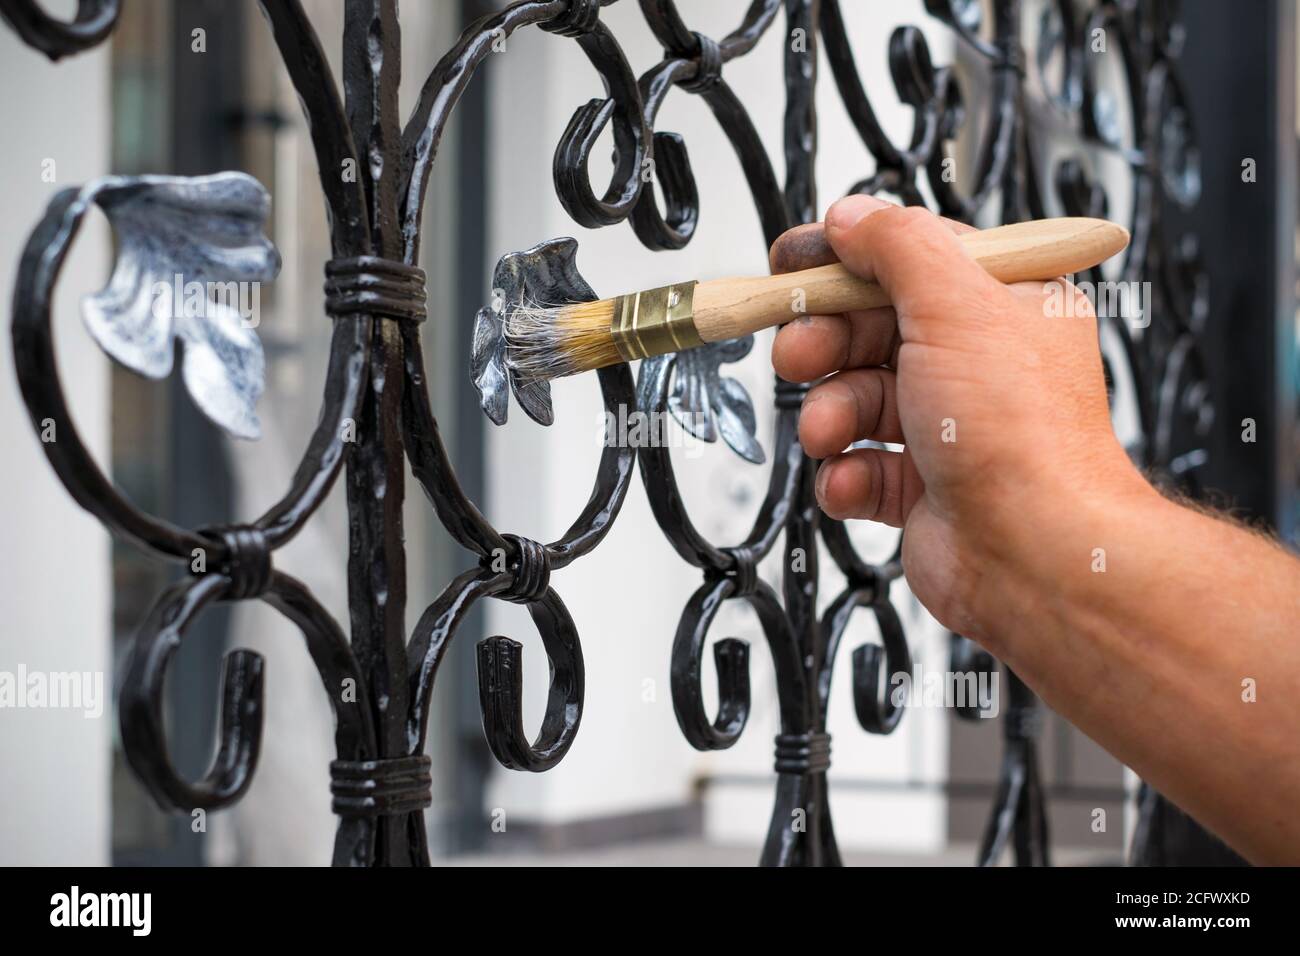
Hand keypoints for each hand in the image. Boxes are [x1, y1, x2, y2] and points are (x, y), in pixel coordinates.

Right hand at [770, 195, 1153, 642]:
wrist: (1036, 555)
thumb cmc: (1022, 436)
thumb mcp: (955, 304)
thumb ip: (897, 246)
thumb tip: (852, 216)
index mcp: (1004, 306)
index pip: (913, 260)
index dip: (848, 262)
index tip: (793, 266)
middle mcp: (979, 364)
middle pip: (872, 330)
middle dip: (825, 343)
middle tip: (797, 352)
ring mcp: (949, 428)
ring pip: (858, 399)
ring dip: (830, 414)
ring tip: (826, 431)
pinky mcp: (924, 488)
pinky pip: (860, 466)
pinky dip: (845, 473)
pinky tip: (851, 479)